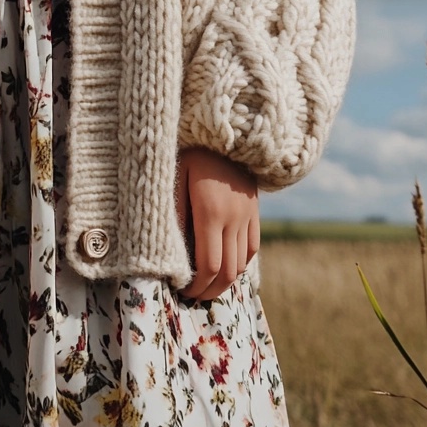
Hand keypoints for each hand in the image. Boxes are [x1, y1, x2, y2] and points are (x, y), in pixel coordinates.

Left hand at [175, 147, 259, 301]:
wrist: (222, 129)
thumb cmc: (187, 152)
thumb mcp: (172, 180)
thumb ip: (173, 216)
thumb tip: (171, 255)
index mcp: (210, 212)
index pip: (209, 265)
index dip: (197, 286)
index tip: (182, 292)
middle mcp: (234, 217)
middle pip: (227, 271)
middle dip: (209, 290)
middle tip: (192, 297)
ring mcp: (248, 214)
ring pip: (242, 264)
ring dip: (225, 281)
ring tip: (206, 286)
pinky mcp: (254, 210)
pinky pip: (252, 247)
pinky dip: (240, 264)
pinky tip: (224, 268)